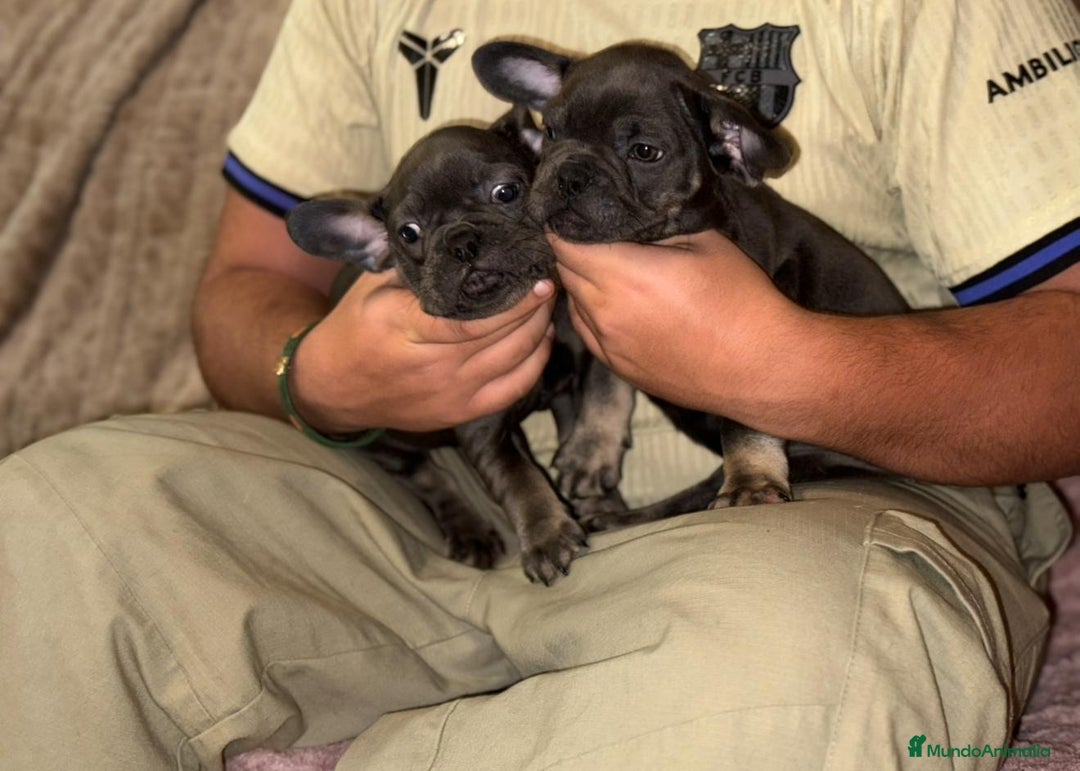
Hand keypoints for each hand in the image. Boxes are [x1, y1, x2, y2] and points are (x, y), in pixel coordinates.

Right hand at [291, 270, 557, 432]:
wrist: (333, 388)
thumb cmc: (356, 326)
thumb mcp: (373, 284)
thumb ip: (417, 265)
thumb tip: (465, 235)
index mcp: (405, 328)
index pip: (473, 319)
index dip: (515, 302)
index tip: (538, 278)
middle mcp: (432, 366)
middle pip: (502, 338)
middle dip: (535, 307)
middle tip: (550, 279)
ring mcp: (449, 394)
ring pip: (515, 361)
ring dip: (540, 330)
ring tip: (548, 302)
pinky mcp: (460, 412)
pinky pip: (513, 390)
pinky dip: (536, 363)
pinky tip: (542, 338)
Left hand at [553, 229, 800, 413]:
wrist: (760, 368)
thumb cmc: (740, 301)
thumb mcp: (705, 242)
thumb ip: (658, 225)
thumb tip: (631, 213)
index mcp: (624, 275)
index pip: (564, 243)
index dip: (562, 224)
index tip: (569, 212)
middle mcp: (607, 312)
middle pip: (564, 271)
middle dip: (572, 250)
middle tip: (591, 234)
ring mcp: (609, 345)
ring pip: (573, 302)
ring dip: (583, 283)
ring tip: (608, 268)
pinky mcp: (619, 367)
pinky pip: (588, 331)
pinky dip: (592, 312)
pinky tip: (616, 302)